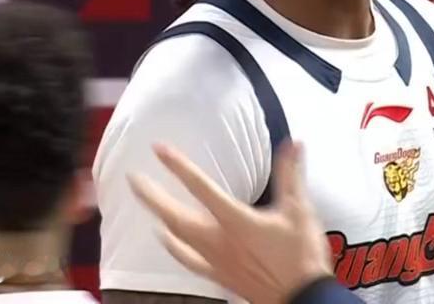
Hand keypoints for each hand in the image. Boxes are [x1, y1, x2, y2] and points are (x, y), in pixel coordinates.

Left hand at [128, 141, 332, 303]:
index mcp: (236, 219)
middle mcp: (218, 239)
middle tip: (133, 179)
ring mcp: (214, 259)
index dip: (178, 166)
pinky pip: (187, 259)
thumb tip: (293, 145)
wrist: (299, 296)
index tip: (159, 150)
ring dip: (158, 217)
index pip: (200, 187)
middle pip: (174, 215)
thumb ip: (291, 175)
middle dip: (151, 196)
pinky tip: (166, 240)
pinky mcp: (217, 274)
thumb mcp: (300, 209)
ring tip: (145, 204)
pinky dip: (173, 247)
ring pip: (176, 236)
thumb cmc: (300, 254)